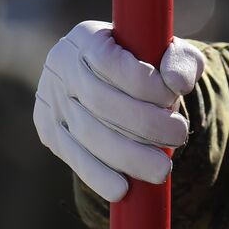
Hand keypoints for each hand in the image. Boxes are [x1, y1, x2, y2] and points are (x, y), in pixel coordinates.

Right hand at [34, 20, 205, 201]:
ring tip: (162, 170)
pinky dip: (98, 175)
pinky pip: (72, 156)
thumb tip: (178, 82)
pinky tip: (123, 190)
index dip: (145, 83)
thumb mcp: (166, 53)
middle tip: (179, 136)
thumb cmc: (145, 63)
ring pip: (87, 133)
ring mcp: (50, 99)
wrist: (109, 79)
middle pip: (101, 102)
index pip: (112, 62)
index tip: (175, 97)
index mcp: (87, 38)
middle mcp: (61, 65)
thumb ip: (181, 61)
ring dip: (127, 156)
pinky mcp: (48, 129)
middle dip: (144, 124)